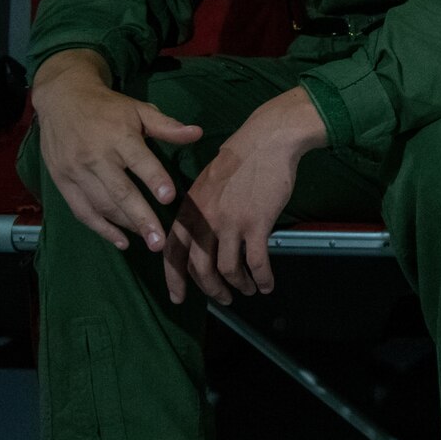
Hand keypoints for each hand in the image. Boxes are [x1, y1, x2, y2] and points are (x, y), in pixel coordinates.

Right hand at [31, 50, 201, 252]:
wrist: (62, 99)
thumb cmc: (108, 108)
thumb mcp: (138, 110)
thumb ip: (166, 126)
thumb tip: (197, 133)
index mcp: (118, 136)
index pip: (139, 161)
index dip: (154, 179)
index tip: (169, 198)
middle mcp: (95, 156)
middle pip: (120, 192)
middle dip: (141, 218)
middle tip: (160, 242)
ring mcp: (75, 171)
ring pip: (102, 205)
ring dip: (125, 226)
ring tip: (150, 241)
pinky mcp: (61, 181)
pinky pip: (81, 210)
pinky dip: (100, 228)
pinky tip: (121, 241)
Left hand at [164, 87, 324, 304]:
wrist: (266, 141)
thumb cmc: (239, 160)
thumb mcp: (206, 184)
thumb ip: (200, 211)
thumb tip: (202, 237)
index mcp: (189, 209)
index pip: (173, 251)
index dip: (174, 279)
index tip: (178, 297)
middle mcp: (204, 219)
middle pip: (200, 267)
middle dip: (211, 289)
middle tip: (223, 298)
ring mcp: (230, 222)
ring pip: (228, 269)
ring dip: (238, 286)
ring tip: (248, 290)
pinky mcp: (256, 223)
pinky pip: (257, 262)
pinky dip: (262, 278)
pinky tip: (267, 284)